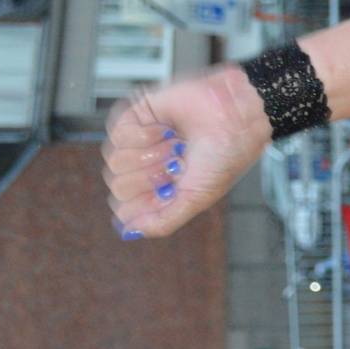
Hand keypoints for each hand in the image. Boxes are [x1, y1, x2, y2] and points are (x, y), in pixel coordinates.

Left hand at [102, 65, 270, 239]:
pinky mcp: (134, 117)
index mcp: (160, 192)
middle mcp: (145, 169)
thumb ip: (163, 220)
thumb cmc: (224, 156)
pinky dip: (146, 135)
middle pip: (119, 186)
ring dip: (152, 155)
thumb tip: (129, 231)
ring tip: (175, 146)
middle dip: (152, 177)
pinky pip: (118, 135)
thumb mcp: (196, 199)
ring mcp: (137, 144)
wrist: (233, 118)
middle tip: (177, 165)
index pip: (127, 209)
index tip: (166, 192)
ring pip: (115, 162)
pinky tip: (166, 131)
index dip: (144, 203)